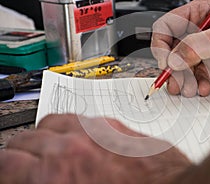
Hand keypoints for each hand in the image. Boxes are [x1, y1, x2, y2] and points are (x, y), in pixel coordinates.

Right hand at [0, 114, 190, 183]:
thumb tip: (38, 180)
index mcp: (55, 174)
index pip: (7, 164)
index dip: (5, 171)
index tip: (9, 175)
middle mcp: (71, 147)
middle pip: (25, 140)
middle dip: (19, 155)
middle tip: (23, 167)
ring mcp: (94, 131)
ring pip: (51, 122)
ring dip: (42, 136)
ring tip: (46, 148)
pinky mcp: (113, 126)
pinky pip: (81, 118)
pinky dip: (71, 127)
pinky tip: (76, 137)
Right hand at [151, 0, 209, 96]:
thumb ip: (197, 46)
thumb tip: (173, 59)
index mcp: (199, 14)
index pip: (166, 27)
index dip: (161, 45)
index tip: (165, 62)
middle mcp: (197, 31)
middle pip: (170, 49)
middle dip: (172, 68)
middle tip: (176, 81)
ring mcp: (202, 50)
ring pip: (179, 66)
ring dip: (183, 79)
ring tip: (190, 87)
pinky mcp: (207, 65)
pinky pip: (192, 76)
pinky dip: (195, 84)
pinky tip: (204, 87)